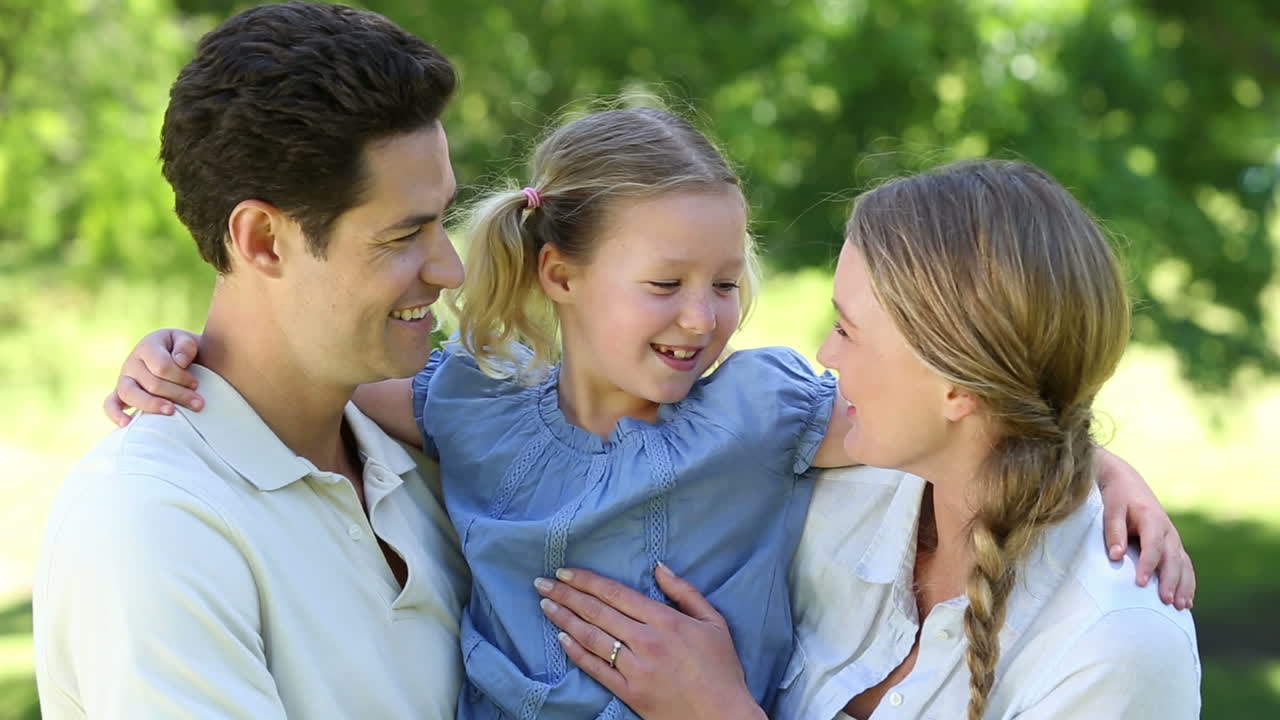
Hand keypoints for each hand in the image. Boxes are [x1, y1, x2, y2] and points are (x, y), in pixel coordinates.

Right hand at [104, 329, 204, 426]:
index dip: (181, 377)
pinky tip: (126, 424)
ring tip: (172, 412)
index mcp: (148, 346)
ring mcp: (124, 379)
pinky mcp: (120, 394)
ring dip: (153, 405)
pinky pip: (110, 404)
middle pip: (151, 383)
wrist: (177, 357)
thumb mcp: (187, 341)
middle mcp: (132, 362)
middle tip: (198, 403)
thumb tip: (179, 361)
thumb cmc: (184, 351)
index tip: (197, 384)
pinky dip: (115, 414)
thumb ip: (186, 346)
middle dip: (178, 394)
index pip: (162, 366)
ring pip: (130, 394)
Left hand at [534, 563, 764, 719]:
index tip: (565, 571)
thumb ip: (685, 592)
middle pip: (597, 612)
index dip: (588, 581)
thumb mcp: (713, 623)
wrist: (723, 718)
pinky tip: (561, 638)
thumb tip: (659, 567)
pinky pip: (596, 669)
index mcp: (665, 621)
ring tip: (545, 604)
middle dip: (567, 594)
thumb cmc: (722, 670)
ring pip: (592, 637)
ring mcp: (635, 669)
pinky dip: (576, 652)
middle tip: (542, 582)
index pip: (616, 594)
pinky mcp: (629, 692)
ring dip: (565, 618)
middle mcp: (646, 641)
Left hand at [1097, 449, 1195, 609]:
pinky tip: (1187, 601)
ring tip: (1181, 607)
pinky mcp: (1173, 544)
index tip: (1141, 584)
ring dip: (1184, 585)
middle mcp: (1168, 529)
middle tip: (1166, 601)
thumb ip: (1114, 532)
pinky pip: (1185, 565)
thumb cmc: (1117, 497)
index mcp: (1152, 518)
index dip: (1148, 565)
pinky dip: (1188, 583)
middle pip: (1172, 558)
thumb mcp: (1111, 509)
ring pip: (1184, 564)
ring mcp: (1173, 538)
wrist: (1127, 481)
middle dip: (1171, 580)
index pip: (1152, 545)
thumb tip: (1115, 557)